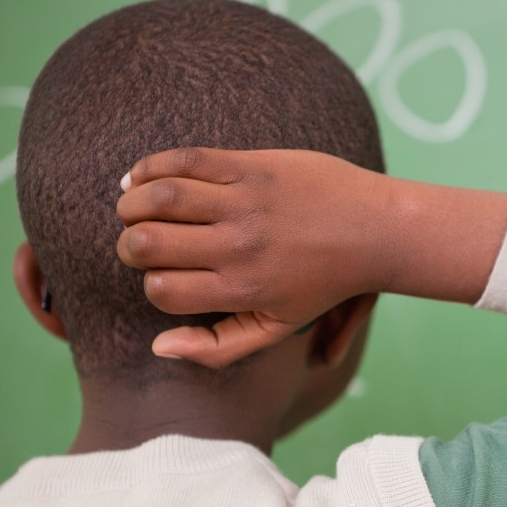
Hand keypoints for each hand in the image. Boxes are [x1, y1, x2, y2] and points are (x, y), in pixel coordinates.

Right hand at [117, 147, 389, 367]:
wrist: (376, 230)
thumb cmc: (324, 282)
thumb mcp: (278, 327)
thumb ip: (219, 347)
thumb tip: (159, 345)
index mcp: (244, 288)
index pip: (161, 289)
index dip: (151, 283)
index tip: (164, 275)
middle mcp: (240, 246)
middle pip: (148, 244)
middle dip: (130, 244)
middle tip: (139, 241)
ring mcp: (247, 202)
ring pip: (159, 197)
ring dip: (131, 202)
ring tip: (134, 208)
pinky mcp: (254, 166)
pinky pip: (185, 160)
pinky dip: (151, 166)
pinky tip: (143, 177)